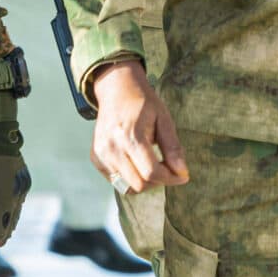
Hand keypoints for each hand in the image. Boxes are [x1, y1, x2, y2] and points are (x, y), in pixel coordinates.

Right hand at [88, 60, 186, 193]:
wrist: (116, 89)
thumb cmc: (142, 102)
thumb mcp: (163, 119)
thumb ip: (173, 147)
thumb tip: (182, 172)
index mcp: (130, 136)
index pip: (151, 172)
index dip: (170, 178)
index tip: (181, 176)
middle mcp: (112, 148)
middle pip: (139, 184)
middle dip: (158, 181)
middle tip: (167, 168)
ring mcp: (101, 154)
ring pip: (127, 187)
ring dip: (143, 182)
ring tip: (151, 165)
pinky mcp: (96, 157)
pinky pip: (115, 181)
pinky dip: (129, 178)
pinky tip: (136, 163)